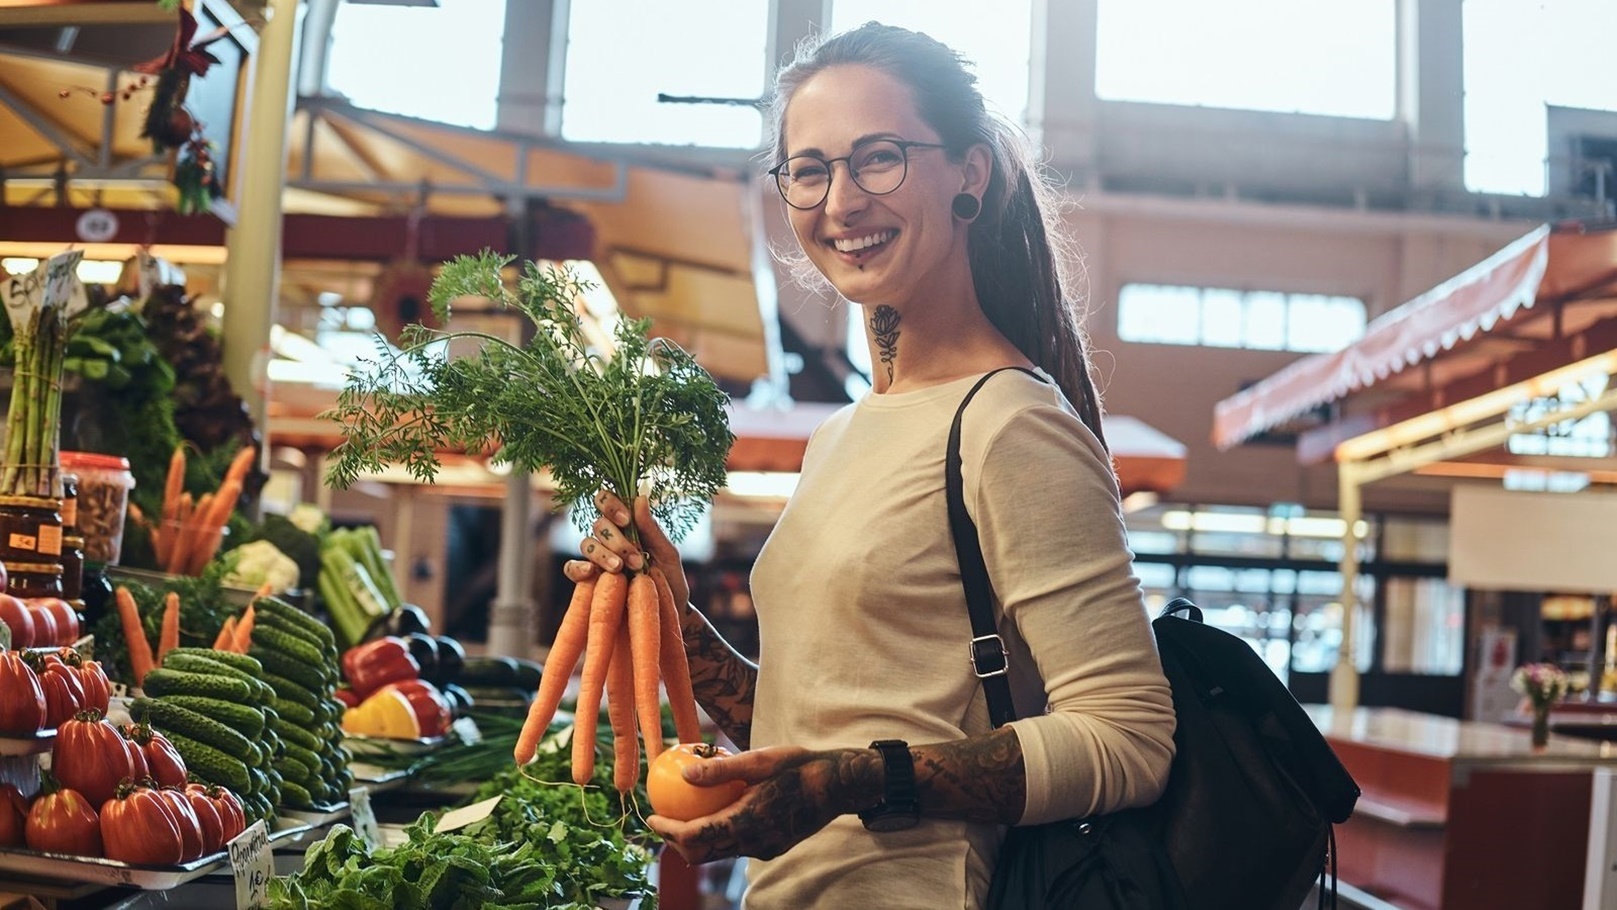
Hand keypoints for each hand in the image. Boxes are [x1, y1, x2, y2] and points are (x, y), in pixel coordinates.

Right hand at [563, 491, 689, 606]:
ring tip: (620, 569)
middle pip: (598, 524)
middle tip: (635, 559)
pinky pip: (572, 569)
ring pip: (586, 544)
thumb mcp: (667, 555)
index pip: (607, 501)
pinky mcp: (588, 582)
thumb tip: (640, 498)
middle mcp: (609, 540)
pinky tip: (590, 572)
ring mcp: (597, 560)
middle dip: (616, 540)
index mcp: (627, 527)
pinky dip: (577, 568)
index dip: (611, 504)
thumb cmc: (670, 582)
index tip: (627, 521)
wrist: (667, 616)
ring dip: (603, 554)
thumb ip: (652, 529)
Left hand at [646, 745, 877, 864]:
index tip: (651, 816)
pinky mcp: (773, 847)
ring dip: (696, 840)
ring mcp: (764, 848)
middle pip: (702, 854)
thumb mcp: (759, 759)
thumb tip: (684, 772)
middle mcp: (753, 842)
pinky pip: (737, 847)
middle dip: (676, 841)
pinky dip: (718, 835)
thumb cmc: (799, 765)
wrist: (838, 786)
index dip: (667, 830)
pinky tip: (717, 813)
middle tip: (661, 819)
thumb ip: (721, 769)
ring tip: (682, 816)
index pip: (694, 836)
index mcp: (747, 820)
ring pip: (719, 853)